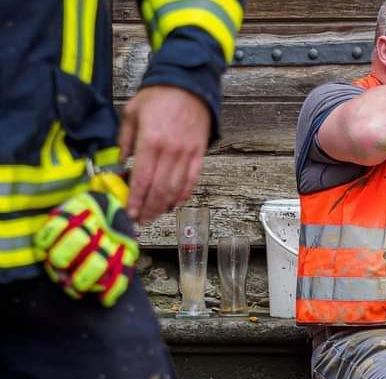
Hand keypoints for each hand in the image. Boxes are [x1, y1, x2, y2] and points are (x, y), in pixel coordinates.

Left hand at [118, 85, 210, 223]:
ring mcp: (187, 154)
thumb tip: (121, 162)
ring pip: (175, 189)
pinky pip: (191, 180)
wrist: (189, 85)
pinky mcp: (198, 154)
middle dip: (148, 208)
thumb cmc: (159, 96)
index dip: (135, 199)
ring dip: (163, 206)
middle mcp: (170, 150)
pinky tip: (173, 203)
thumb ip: (124, 139)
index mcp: (151, 140)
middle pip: (158, 189)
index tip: (129, 212)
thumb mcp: (132, 113)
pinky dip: (182, 195)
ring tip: (153, 215)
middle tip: (140, 219)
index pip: (142, 178)